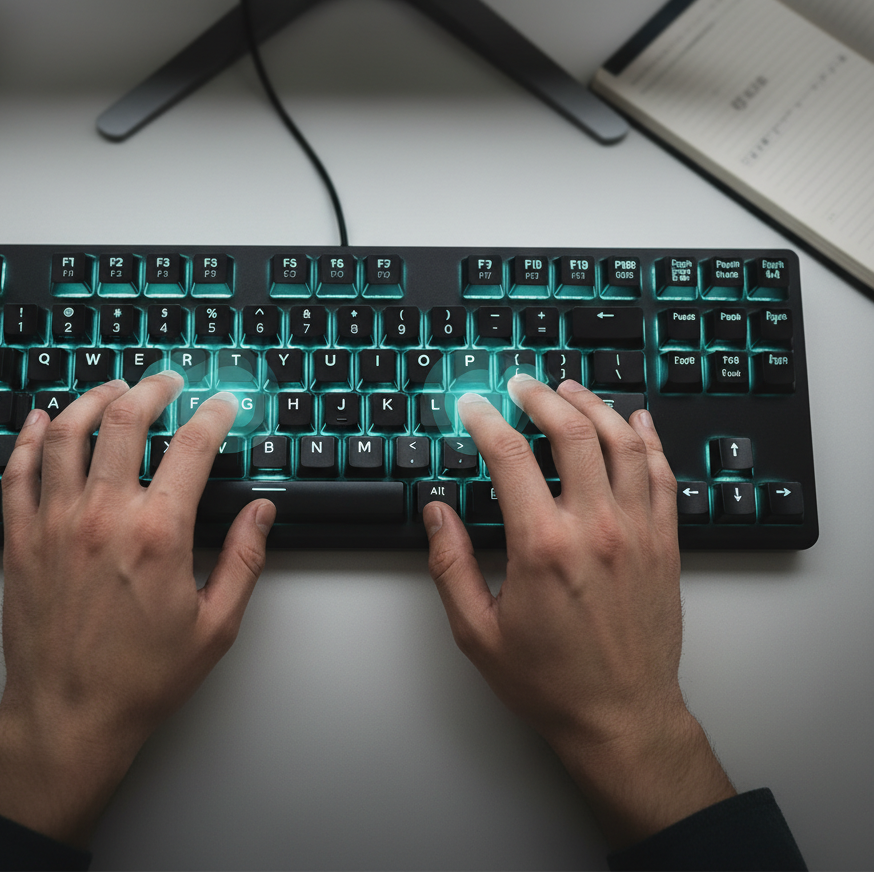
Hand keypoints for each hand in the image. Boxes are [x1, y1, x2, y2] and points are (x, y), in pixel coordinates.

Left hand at [0, 375, 273, 847]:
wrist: (69, 718)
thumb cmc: (141, 679)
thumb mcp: (216, 625)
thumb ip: (245, 560)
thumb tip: (262, 513)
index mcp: (158, 533)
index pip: (193, 446)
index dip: (215, 413)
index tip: (224, 404)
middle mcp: (103, 516)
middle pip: (126, 420)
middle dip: (153, 387)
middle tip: (168, 380)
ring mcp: (55, 523)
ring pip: (67, 432)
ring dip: (92, 398)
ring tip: (112, 388)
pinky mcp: (20, 540)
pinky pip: (18, 471)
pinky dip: (30, 437)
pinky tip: (42, 421)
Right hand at [423, 375, 734, 848]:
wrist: (622, 719)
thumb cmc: (551, 682)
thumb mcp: (477, 632)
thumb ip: (450, 565)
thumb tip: (437, 513)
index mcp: (543, 546)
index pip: (510, 454)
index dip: (484, 418)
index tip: (472, 404)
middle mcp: (595, 528)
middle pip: (573, 431)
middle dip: (541, 395)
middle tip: (521, 383)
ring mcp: (638, 532)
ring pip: (623, 442)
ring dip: (594, 405)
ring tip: (569, 389)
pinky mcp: (666, 544)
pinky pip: (663, 474)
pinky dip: (649, 439)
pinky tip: (636, 421)